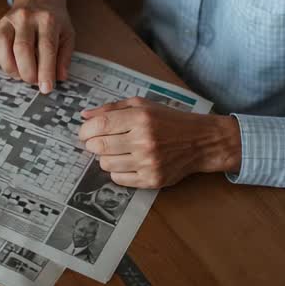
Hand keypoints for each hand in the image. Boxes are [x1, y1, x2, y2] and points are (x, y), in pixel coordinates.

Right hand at [0, 0, 74, 93]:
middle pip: (22, 48)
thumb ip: (64, 56)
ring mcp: (8, 19)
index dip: (45, 70)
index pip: (46, 47)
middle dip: (27, 71)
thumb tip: (60, 77)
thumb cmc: (54, 20)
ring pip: (2, 45)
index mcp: (47, 19)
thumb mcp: (67, 34)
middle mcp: (26, 16)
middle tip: (32, 81)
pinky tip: (8, 62)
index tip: (46, 88)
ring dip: (10, 66)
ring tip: (19, 74)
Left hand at [78, 98, 241, 188]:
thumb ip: (111, 108)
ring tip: (115, 151)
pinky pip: (119, 179)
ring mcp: (149, 162)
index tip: (84, 133)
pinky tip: (126, 162)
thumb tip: (84, 116)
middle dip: (91, 144)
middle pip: (99, 147)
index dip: (85, 131)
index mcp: (140, 118)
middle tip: (96, 142)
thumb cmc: (168, 120)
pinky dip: (116, 171)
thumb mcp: (142, 105)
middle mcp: (144, 140)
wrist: (200, 141)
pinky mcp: (152, 180)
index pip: (100, 126)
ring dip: (104, 158)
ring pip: (106, 164)